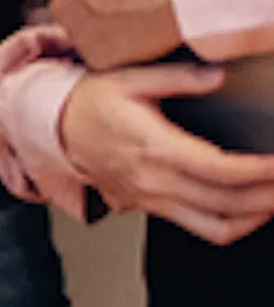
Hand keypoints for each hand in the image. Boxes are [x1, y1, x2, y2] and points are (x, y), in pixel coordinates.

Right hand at [56, 60, 273, 242]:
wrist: (54, 129)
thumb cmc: (89, 102)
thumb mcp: (127, 78)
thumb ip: (176, 78)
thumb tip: (218, 76)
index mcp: (154, 148)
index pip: (221, 169)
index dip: (260, 170)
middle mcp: (157, 181)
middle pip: (229, 202)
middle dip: (270, 194)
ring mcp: (156, 200)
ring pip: (220, 225)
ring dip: (258, 216)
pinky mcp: (154, 208)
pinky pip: (204, 230)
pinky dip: (236, 227)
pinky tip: (254, 211)